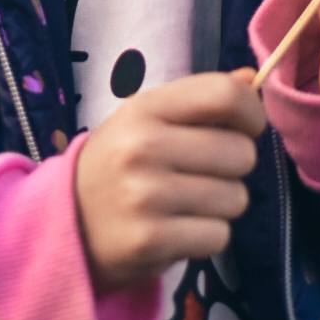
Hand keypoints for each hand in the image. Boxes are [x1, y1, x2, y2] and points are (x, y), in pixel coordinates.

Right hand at [74, 72, 265, 296]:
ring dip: (221, 205)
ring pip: (236, 198)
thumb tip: (250, 79)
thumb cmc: (120, 162)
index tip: (247, 128)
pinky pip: (218, 236)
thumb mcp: (148, 119)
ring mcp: (145, 195)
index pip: (224, 95)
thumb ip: (199, 98)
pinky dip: (207, 237)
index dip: (251, 113)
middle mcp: (143, 146)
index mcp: (145, 108)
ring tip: (187, 203)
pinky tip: (178, 230)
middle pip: (241, 153)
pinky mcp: (150, 240)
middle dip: (233, 167)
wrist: (68, 221)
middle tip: (203, 173)